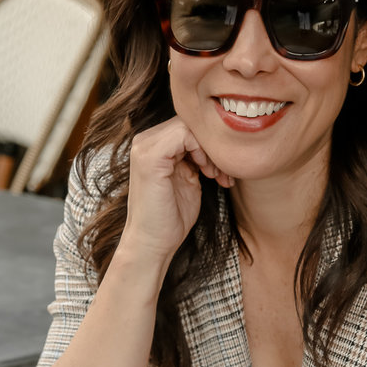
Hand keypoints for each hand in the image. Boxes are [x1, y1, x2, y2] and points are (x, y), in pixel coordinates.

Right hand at [119, 116, 233, 269]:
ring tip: (216, 175)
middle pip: (190, 123)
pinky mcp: (150, 156)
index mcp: (152, 145)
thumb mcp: (187, 179)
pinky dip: (202, 151)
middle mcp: (144, 141)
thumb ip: (195, 158)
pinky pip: (184, 134)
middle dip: (213, 147)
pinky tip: (206, 172)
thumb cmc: (171, 217)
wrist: (153, 243)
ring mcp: (144, 147)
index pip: (188, 126)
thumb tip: (218, 142)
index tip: (222, 172)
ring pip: (189, 125)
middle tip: (222, 174)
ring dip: (210, 150)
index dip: (209, 144)